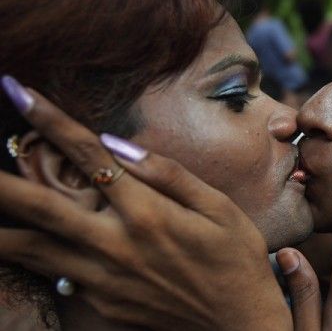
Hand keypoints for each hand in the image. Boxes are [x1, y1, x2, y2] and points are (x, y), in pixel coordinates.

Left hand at [0, 87, 290, 329]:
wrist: (239, 324)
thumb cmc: (236, 258)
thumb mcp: (218, 207)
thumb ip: (168, 173)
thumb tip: (116, 145)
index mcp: (147, 213)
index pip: (89, 156)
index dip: (50, 121)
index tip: (18, 93)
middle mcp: (116, 245)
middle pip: (39, 207)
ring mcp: (103, 280)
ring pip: (31, 250)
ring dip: (0, 230)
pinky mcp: (103, 303)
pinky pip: (59, 274)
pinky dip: (38, 256)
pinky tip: (30, 244)